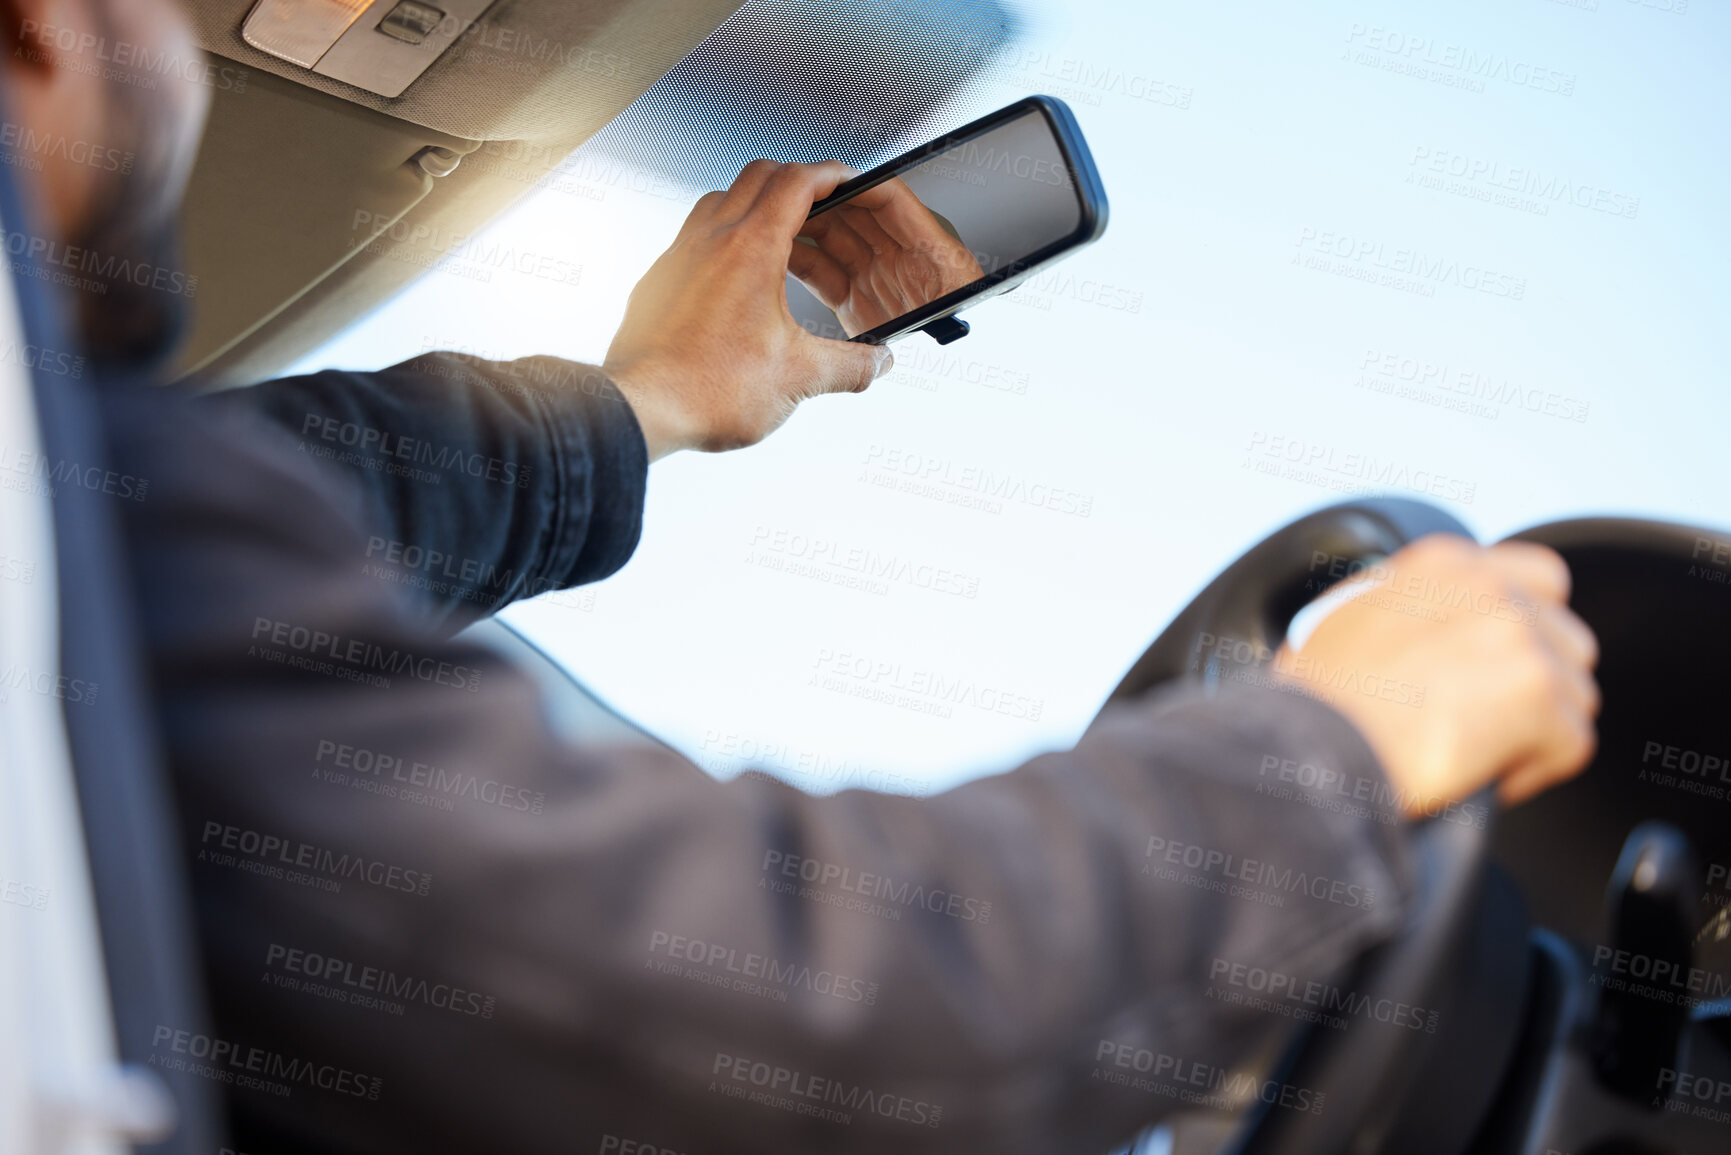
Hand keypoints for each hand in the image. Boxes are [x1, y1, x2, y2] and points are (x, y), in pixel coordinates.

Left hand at [604, 160, 894, 458]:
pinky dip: (725, 238)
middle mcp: (711, 240)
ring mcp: (679, 256)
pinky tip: (738, 278)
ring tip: (782, 237)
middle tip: (821, 203)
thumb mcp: (799, 378)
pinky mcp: (659, 281)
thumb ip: (850, 365)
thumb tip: (876, 362)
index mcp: (752, 248)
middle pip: (758, 176)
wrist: (642, 409)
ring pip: (721, 200)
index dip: (831, 174)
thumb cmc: (706, 389)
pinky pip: (695, 236)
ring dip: (756, 205)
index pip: (797, 181)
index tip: (848, 180)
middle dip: (796, 180)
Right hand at [788, 176, 985, 336]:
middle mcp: (900, 258)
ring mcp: (875, 278)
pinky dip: (800, 261)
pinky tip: (779, 254)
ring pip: (833, 239)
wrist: (959, 376)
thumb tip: (937, 268)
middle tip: (789, 192)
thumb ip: (934, 285)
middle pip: (855, 213)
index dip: (857, 185)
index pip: (891, 200)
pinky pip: (822, 272)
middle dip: (824, 199)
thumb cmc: (963, 333)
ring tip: (776, 218)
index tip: (828, 178)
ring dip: (806, 227)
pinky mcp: (856, 302)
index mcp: (931, 250)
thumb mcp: (955, 307)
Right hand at [1276, 535, 1600, 815]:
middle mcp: (1488, 585)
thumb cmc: (1313, 703)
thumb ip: (1411, 608)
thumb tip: (1430, 635)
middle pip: (1568, 642)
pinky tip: (1477, 775)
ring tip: (1471, 751)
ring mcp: (1518, 635)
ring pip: (1576, 695)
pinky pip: (1571, 745)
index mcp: (1443, 562)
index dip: (1529, 632)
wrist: (1311, 745)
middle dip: (1535, 688)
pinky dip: (1531, 772)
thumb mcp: (1351, 620)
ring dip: (1535, 732)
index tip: (1496, 670)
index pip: (1543, 579)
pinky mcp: (1537, 693)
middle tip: (1479, 722)